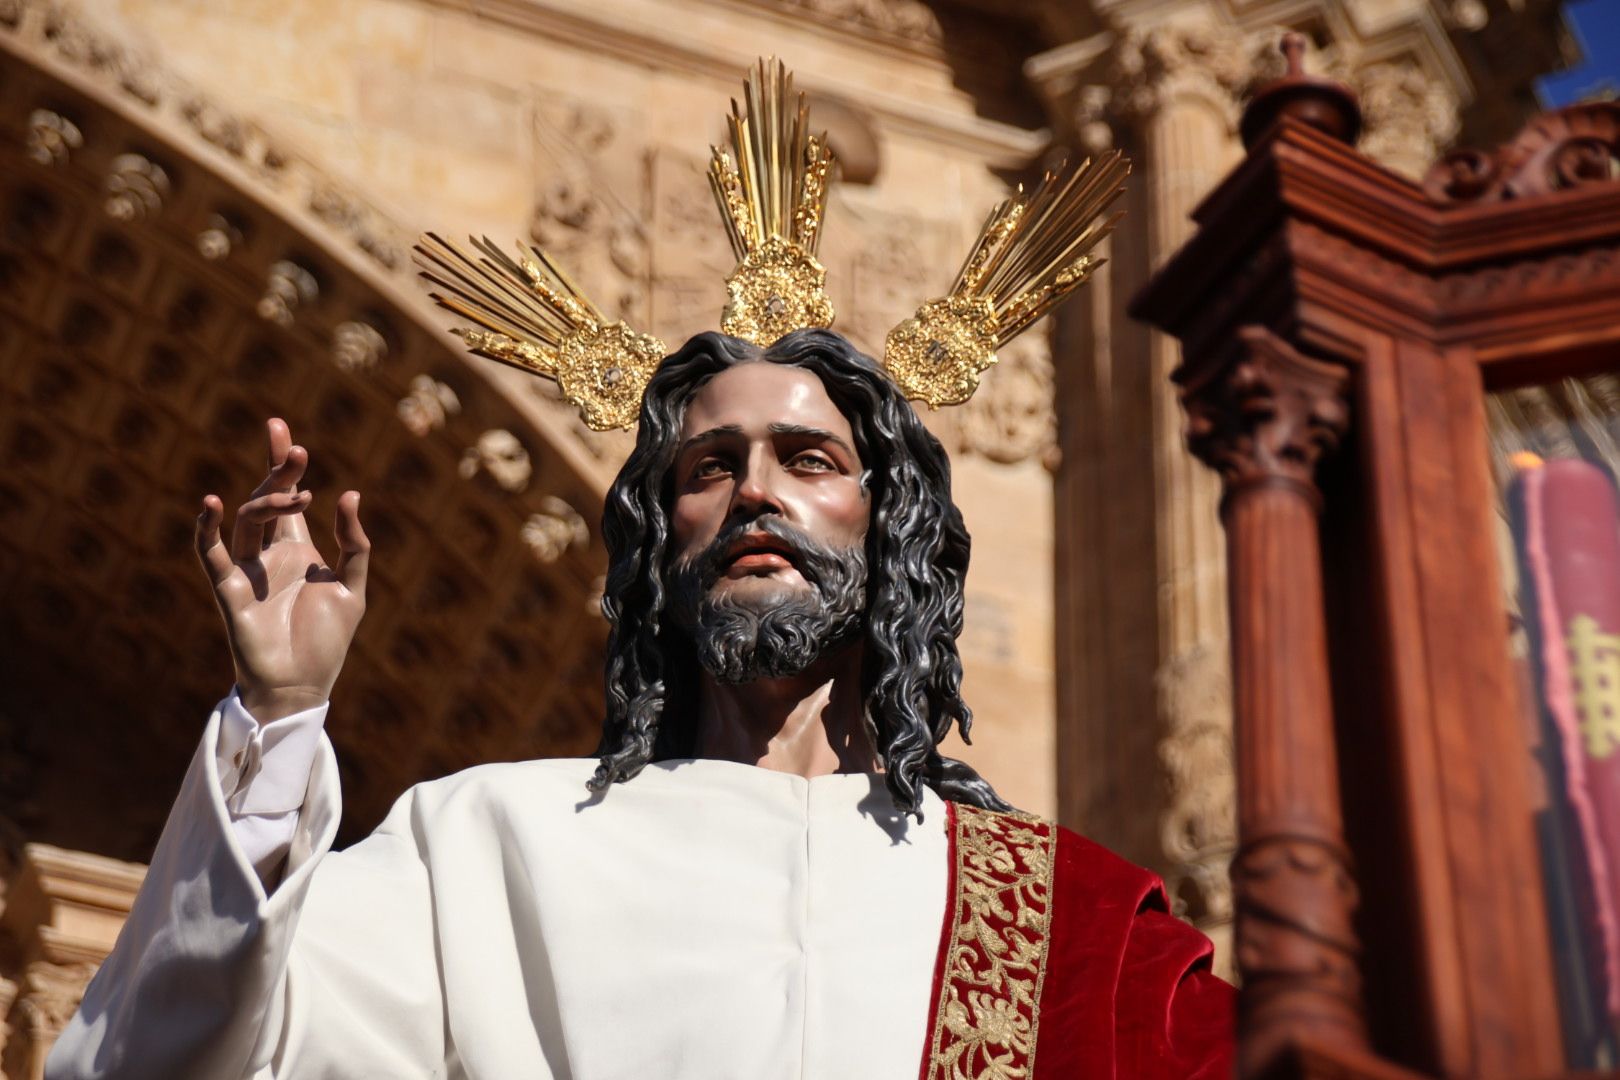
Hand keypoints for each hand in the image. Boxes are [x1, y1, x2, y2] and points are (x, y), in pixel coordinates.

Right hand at [195, 418, 369, 723]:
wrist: (302, 686)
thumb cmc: (326, 643)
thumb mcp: (353, 588)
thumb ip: (355, 544)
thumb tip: (350, 495)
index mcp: (297, 550)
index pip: (287, 497)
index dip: (282, 465)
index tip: (280, 429)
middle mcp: (269, 554)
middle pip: (266, 499)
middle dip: (277, 470)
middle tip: (294, 444)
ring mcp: (246, 569)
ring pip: (247, 520)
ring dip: (268, 499)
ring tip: (294, 492)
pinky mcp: (229, 589)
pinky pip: (211, 554)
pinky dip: (207, 529)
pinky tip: (212, 503)